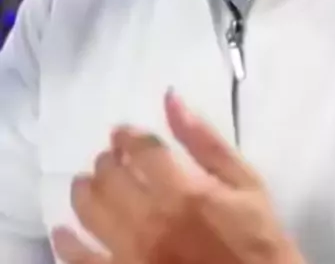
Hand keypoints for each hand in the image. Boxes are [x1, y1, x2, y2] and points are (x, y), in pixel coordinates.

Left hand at [52, 89, 304, 263]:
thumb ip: (206, 141)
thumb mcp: (245, 183)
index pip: (141, 149)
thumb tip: (171, 99)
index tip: (122, 133)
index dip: (127, 135)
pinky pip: (82, 261)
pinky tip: (64, 231)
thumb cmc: (257, 239)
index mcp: (184, 191)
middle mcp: (152, 221)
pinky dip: (67, 243)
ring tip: (88, 185)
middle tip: (110, 158)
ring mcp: (132, 255)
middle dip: (106, 160)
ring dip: (84, 191)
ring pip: (90, 213)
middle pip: (110, 176)